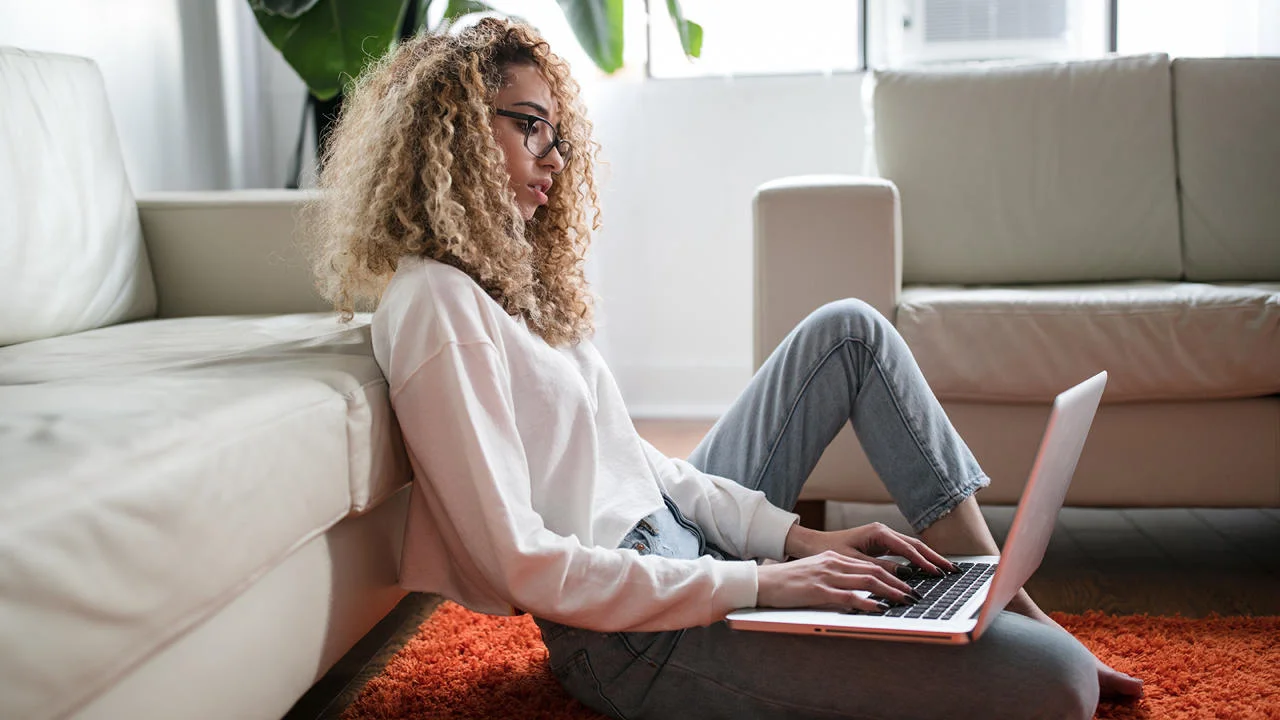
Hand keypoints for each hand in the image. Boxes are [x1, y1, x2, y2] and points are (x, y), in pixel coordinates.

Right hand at [756, 550, 920, 610]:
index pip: (870, 564)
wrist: (762, 582)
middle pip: (874, 571)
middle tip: (915, 594)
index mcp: (833, 558)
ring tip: (905, 601)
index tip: (908, 584)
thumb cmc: (786, 582)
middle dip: (898, 583)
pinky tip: (879, 608)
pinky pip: (848, 596)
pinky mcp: (818, 591)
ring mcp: (826, 576)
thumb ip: (836, 578)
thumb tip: (858, 591)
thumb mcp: (815, 574)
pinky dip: (867, 602)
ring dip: (890, 592)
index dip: (892, 574)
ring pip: (867, 581)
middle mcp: (833, 563)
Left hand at [784, 522, 957, 576]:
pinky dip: (917, 560)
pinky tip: (928, 569)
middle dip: (935, 558)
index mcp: (878, 533)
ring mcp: (883, 537)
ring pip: (912, 548)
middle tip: (953, 570)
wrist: (813, 545)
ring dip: (929, 559)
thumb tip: (904, 576)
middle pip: (916, 545)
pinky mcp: (881, 544)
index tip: (938, 573)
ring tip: (946, 570)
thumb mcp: (854, 562)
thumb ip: (879, 568)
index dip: (924, 562)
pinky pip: (904, 552)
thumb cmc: (829, 551)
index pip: (908, 548)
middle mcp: (883, 532)